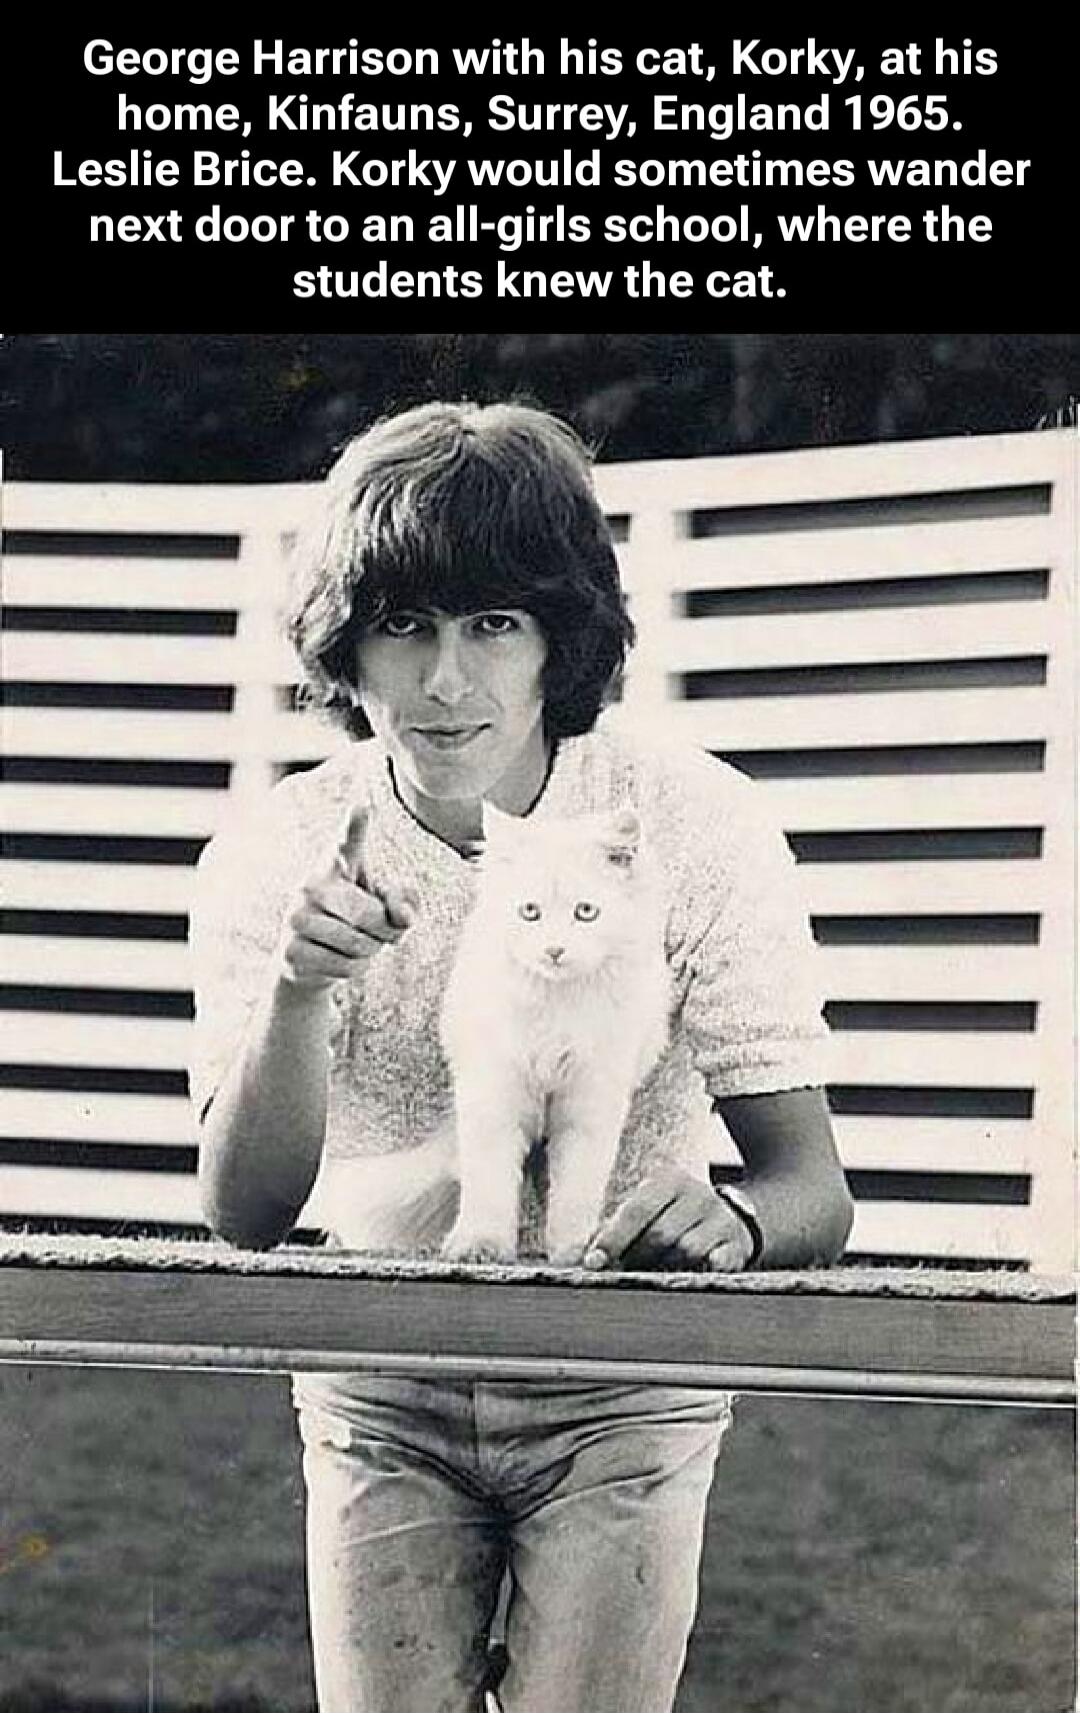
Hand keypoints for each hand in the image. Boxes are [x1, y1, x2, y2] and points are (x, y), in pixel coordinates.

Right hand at [276, 806, 418, 990]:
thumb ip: (404, 902)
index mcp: (334, 864)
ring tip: (357, 943)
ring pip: (360, 944)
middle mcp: (310, 885)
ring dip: (370, 951)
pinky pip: (346, 966)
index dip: (355, 826)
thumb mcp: (384, 904)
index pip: (347, 843)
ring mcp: (296, 918)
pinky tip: (338, 959)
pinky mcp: (291, 951)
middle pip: (370, 915)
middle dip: (387, 931)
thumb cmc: (355, 919)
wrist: (307, 959)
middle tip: (383, 932)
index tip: (361, 807)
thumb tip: (403, 917)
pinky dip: (355, 968)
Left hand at [583, 1165, 754, 1272]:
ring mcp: (721, 1219)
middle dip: (637, 1259)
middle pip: (660, 1235)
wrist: (732, 1217)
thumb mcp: (646, 1211)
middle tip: (625, 1272)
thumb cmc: (673, 1218)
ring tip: (655, 1273)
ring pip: (686, 1253)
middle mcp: (698, 1194)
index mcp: (669, 1180)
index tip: (594, 1263)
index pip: (637, 1210)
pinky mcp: (737, 1245)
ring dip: (664, 1269)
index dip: (613, 1238)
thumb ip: (610, 1232)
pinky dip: (699, 1273)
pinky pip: (715, 1266)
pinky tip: (688, 1276)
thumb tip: (568, 1258)